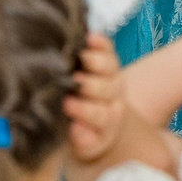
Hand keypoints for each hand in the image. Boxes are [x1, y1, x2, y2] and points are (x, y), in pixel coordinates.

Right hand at [64, 36, 124, 162]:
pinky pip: (107, 48)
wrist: (99, 119)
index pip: (99, 114)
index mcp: (108, 119)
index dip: (84, 110)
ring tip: (81, 57)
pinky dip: (99, 42)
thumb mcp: (83, 144)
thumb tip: (76, 128)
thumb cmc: (85, 133)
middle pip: (106, 89)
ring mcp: (112, 75)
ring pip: (109, 66)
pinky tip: (90, 36)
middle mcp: (114, 95)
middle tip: (73, 81)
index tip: (67, 105)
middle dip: (89, 85)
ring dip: (96, 61)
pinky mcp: (108, 58)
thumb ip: (81, 139)